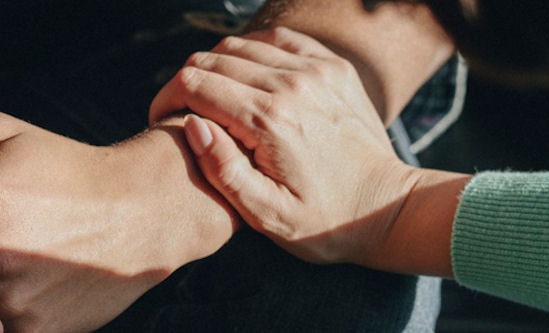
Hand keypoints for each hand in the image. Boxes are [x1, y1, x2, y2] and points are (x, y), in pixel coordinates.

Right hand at [149, 27, 417, 264]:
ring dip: (217, 68)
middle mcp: (291, 84)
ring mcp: (315, 70)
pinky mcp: (332, 66)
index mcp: (269, 120)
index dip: (166, 99)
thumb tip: (193, 125)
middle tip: (182, 113)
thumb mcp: (265, 214)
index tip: (161, 121)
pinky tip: (247, 82)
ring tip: (213, 101)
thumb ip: (223, 169)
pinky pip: (277, 41)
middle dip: (186, 83)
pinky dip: (252, 53)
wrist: (386, 208)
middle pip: (212, 59)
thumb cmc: (323, 222)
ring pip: (241, 46)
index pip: (194, 84)